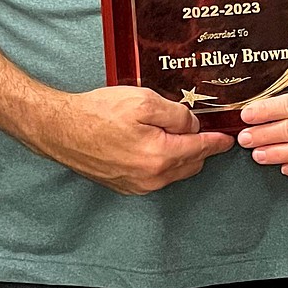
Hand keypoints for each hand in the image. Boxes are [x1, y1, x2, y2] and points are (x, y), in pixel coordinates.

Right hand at [42, 85, 233, 193]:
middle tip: (201, 129)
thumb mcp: (144, 102)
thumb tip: (193, 124)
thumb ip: (177, 114)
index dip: (217, 141)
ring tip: (176, 134)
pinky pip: (155, 176)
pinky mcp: (124, 186)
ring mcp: (136, 186)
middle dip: (200, 148)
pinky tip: (154, 145)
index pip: (201, 150)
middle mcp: (151, 178)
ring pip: (173, 172)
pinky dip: (162, 163)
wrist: (60, 129)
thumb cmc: (98, 113)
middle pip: (191, 164)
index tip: (228, 137)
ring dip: (181, 156)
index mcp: (161, 157)